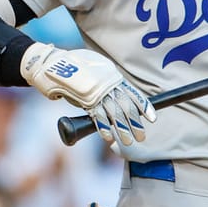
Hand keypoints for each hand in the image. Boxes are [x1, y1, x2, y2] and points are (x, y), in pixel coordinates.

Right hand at [21, 43, 155, 144]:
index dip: (143, 107)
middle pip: (125, 107)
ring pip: (113, 114)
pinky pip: (97, 116)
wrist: (55, 64)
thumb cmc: (76, 67)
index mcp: (113, 77)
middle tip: (141, 136)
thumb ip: (107, 83)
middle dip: (134, 123)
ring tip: (127, 142)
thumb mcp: (97, 70)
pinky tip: (109, 138)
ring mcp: (96, 92)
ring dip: (121, 130)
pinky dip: (103, 128)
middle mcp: (108, 85)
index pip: (132, 94)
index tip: (152, 119)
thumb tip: (117, 97)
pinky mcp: (84, 100)